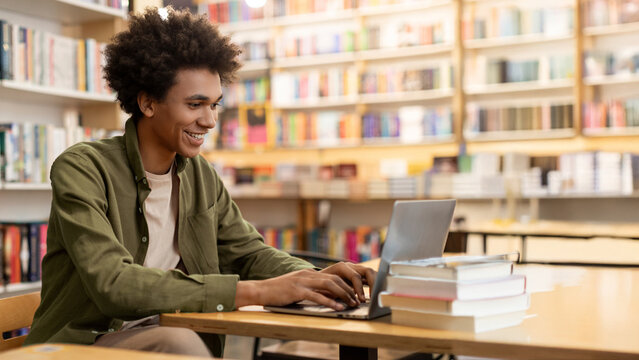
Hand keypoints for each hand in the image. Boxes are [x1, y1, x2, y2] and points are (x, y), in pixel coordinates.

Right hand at [235, 265, 374, 310]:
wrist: (260, 290)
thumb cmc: (278, 292)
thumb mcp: (298, 288)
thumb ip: (312, 290)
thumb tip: (328, 297)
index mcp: (308, 273)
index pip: (333, 276)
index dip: (346, 285)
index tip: (355, 294)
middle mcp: (307, 275)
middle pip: (334, 279)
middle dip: (348, 290)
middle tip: (357, 300)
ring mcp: (302, 282)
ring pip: (329, 285)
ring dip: (343, 295)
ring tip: (351, 304)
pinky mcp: (297, 291)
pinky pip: (317, 296)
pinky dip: (329, 302)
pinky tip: (337, 307)